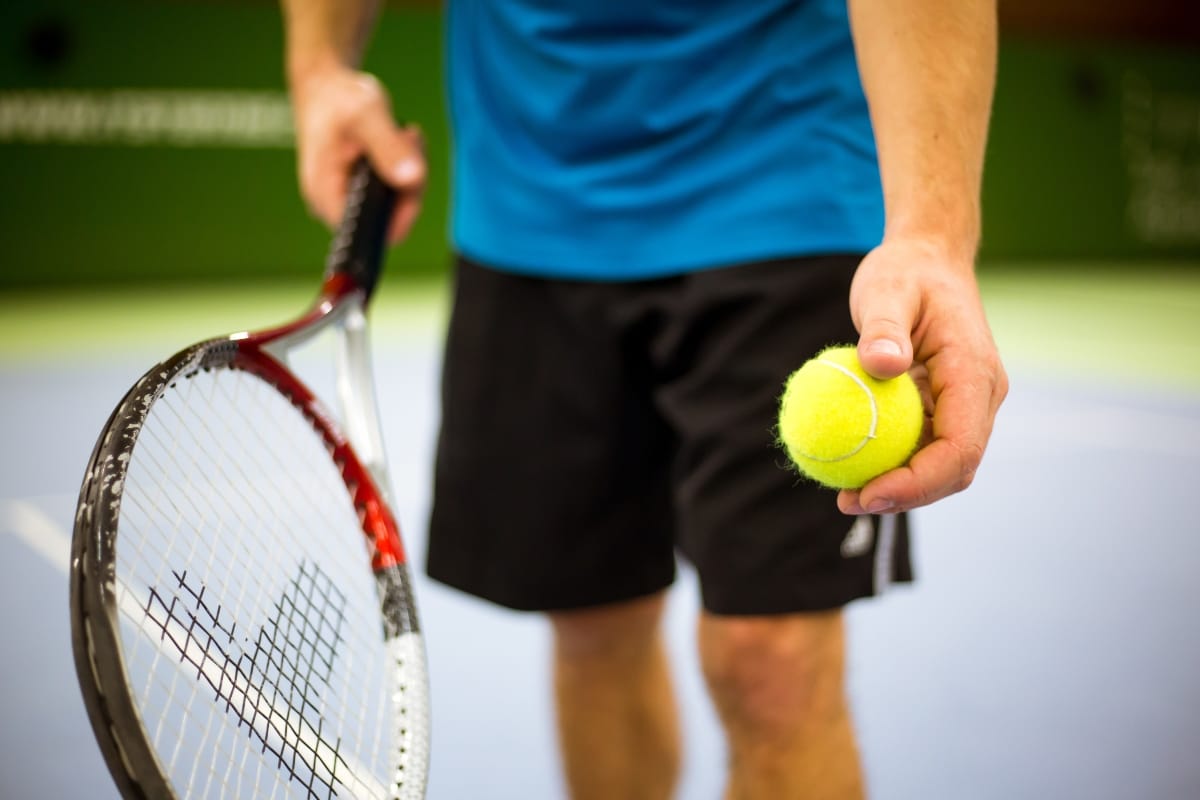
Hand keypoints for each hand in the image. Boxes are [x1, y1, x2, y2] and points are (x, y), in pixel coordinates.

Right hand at [290, 67, 425, 241]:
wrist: (325, 85)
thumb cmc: (337, 96)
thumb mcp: (366, 114)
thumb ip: (388, 147)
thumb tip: (412, 179)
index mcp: (326, 195)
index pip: (374, 232)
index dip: (403, 211)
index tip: (414, 173)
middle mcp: (333, 204)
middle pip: (389, 218)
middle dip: (410, 182)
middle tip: (409, 138)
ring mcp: (347, 197)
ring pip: (395, 203)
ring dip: (410, 170)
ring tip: (404, 134)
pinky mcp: (359, 188)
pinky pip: (392, 190)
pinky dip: (403, 167)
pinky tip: (401, 139)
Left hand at [839, 238, 1007, 514]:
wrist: (926, 260)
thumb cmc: (905, 272)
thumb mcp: (886, 291)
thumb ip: (883, 329)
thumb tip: (881, 364)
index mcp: (974, 374)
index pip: (959, 448)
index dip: (918, 481)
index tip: (868, 492)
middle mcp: (979, 396)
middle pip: (954, 468)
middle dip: (906, 495)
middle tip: (846, 501)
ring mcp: (964, 404)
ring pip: (939, 464)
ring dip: (896, 485)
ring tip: (842, 492)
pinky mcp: (943, 406)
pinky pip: (920, 445)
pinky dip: (890, 461)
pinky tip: (847, 464)